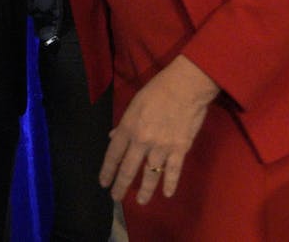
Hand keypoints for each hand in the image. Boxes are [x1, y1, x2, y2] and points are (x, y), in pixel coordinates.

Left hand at [99, 55, 217, 205]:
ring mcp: (161, 148)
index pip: (113, 154)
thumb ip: (124, 124)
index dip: (107, 170)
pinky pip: (173, 172)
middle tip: (116, 198)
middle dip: (120, 186)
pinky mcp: (179, 150)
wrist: (185, 87)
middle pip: (128, 169)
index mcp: (128, 127)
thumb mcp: (134, 104)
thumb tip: (113, 136)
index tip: (103, 182)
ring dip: (145, 191)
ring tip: (141, 201)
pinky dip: (170, 184)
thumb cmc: (158, 90)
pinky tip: (167, 194)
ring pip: (150, 176)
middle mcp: (142, 141)